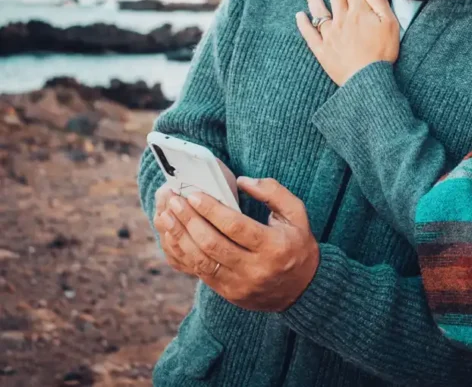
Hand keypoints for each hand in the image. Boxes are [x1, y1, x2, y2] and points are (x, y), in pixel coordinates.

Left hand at [157, 177, 320, 312]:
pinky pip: (199, 272)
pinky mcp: (228, 293)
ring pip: (200, 260)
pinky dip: (183, 253)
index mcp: (275, 247)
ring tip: (167, 216)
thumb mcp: (296, 214)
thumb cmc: (297, 244)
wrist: (302, 288)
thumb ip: (273, 192)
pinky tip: (174, 236)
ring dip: (180, 236)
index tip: (193, 195)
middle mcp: (256, 269)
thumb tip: (242, 181)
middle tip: (174, 201)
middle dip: (189, 220)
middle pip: (212, 243)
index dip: (211, 210)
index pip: (236, 227)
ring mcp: (240, 285)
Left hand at [297, 0, 399, 85]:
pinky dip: (304, 24)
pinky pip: (310, 34)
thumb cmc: (383, 52)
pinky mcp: (322, 50)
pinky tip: (300, 16)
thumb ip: (379, 3)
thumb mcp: (391, 25)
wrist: (368, 78)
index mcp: (359, 12)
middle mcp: (342, 19)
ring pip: (319, 11)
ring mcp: (329, 34)